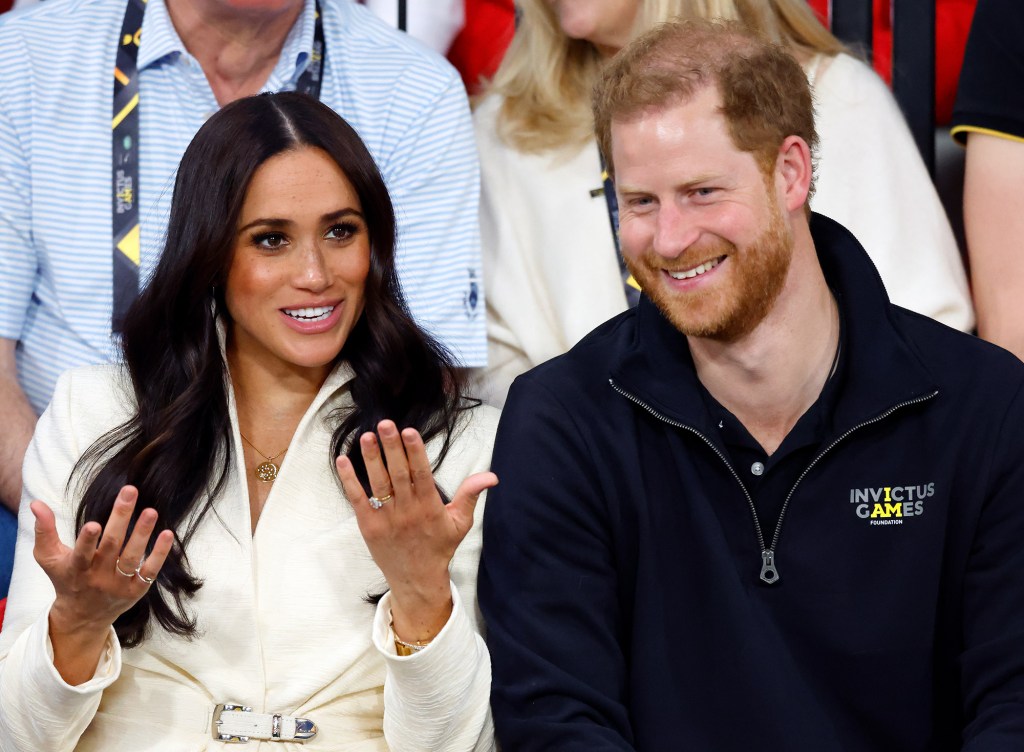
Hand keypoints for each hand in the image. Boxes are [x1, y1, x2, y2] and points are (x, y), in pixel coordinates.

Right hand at [31, 485, 173, 683]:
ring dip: (142, 534)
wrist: (82, 616)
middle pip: (111, 546)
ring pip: (132, 558)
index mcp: (76, 568)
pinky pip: (150, 571)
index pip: (82, 554)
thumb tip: (36, 503)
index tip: (94, 523)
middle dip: (120, 518)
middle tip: (130, 492)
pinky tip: (167, 534)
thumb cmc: (66, 578)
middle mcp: (98, 576)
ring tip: (151, 511)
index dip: (87, 540)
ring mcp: (119, 584)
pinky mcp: (136, 590)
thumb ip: (44, 530)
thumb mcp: (49, 557)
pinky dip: (159, 554)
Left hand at [336, 420, 496, 643]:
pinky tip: (343, 461)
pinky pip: (357, 499)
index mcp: (430, 507)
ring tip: (367, 436)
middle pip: (398, 474)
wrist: (416, 580)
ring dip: (371, 459)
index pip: (422, 474)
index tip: (409, 431)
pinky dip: (349, 480)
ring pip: (378, 483)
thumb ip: (470, 495)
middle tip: (385, 424)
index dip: (415, 452)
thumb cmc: (440, 547)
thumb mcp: (460, 522)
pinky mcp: (369, 526)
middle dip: (392, 448)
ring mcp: (386, 519)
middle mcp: (407, 511)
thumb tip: (491, 476)